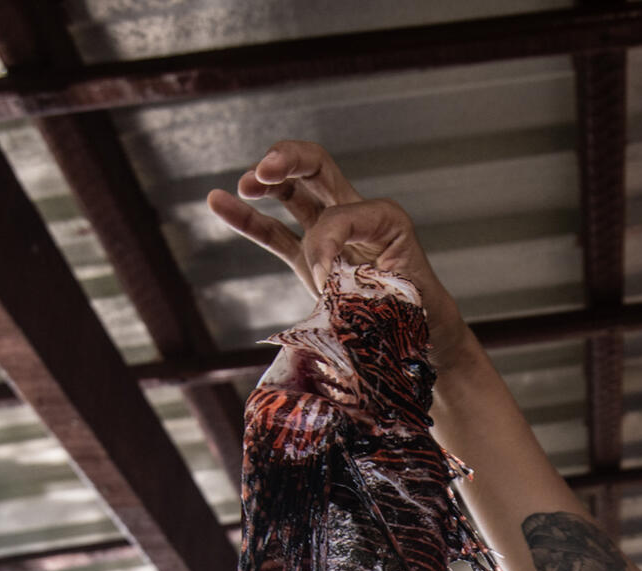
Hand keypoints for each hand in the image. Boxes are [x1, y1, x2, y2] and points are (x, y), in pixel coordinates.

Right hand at [207, 140, 466, 358]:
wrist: (423, 338)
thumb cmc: (419, 318)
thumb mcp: (399, 299)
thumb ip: (361, 285)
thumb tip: (322, 282)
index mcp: (384, 219)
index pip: (341, 212)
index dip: (327, 242)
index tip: (326, 280)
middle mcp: (356, 217)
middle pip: (317, 168)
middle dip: (290, 160)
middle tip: (265, 170)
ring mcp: (330, 236)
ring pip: (293, 194)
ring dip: (267, 182)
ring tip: (245, 184)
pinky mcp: (310, 260)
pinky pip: (274, 234)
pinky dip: (248, 220)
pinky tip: (218, 202)